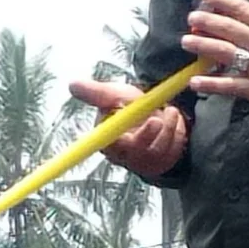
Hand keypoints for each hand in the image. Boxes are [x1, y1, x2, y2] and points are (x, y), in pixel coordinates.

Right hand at [71, 77, 187, 177]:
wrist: (156, 114)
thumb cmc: (129, 107)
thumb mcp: (115, 95)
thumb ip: (96, 93)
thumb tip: (72, 84)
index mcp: (107, 140)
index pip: (107, 145)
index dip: (116, 140)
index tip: (125, 127)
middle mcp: (123, 155)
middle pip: (133, 152)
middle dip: (147, 135)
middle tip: (156, 119)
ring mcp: (143, 162)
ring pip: (156, 150)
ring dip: (167, 127)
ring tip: (170, 110)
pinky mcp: (160, 163)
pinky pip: (172, 151)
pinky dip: (176, 131)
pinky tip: (173, 119)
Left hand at [181, 0, 248, 122]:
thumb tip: (244, 18)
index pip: (244, 10)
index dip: (223, 1)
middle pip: (229, 29)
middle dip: (207, 21)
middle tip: (192, 18)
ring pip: (225, 53)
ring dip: (203, 46)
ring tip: (187, 41)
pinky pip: (229, 86)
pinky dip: (210, 83)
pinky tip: (194, 80)